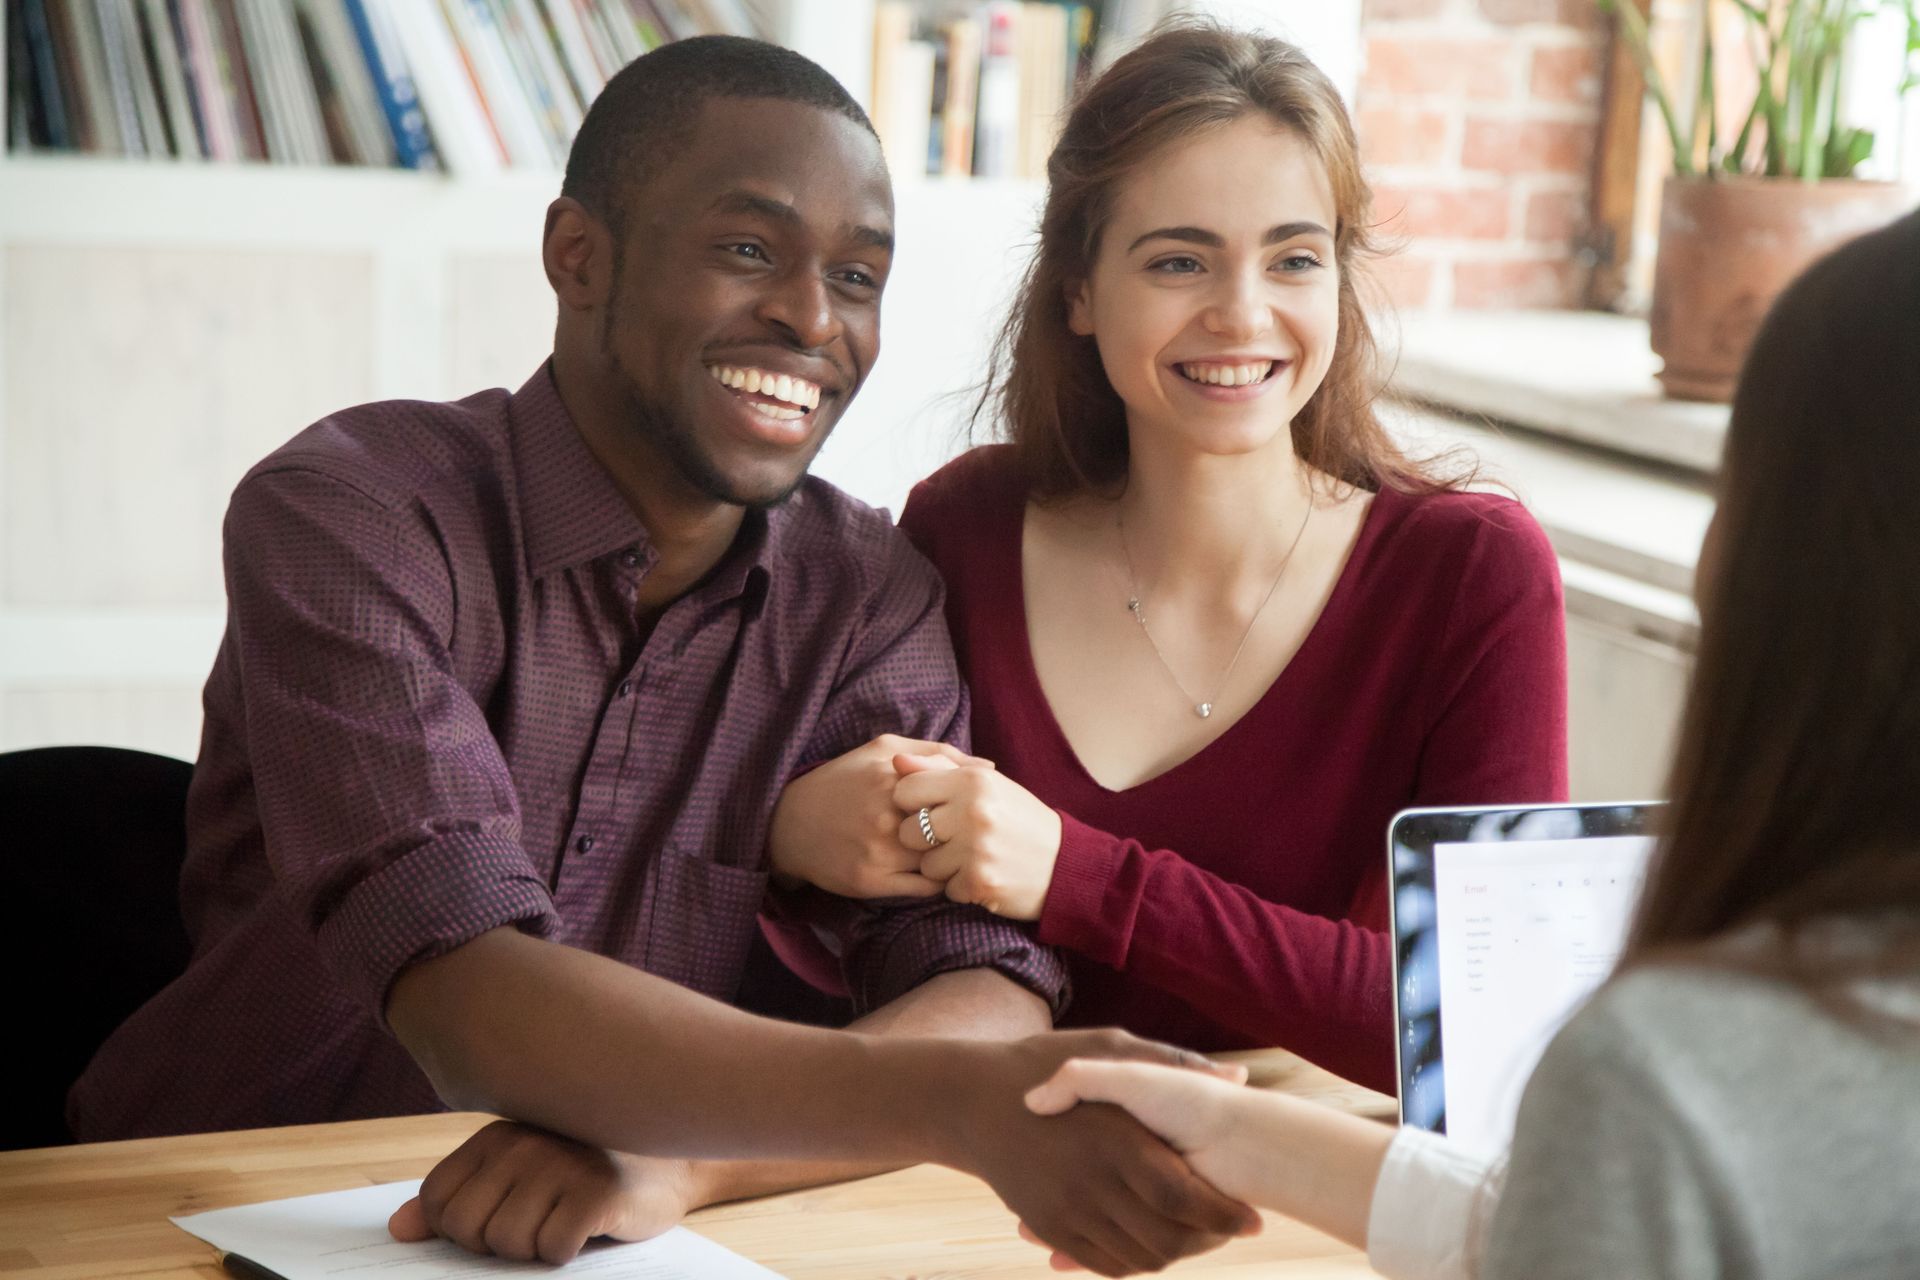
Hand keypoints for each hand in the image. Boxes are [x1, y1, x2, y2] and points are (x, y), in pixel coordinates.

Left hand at [388, 1120, 705, 1263]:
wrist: (671, 1166)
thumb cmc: (584, 1174)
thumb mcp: (517, 1179)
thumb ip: (458, 1198)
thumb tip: (398, 1229)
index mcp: (497, 1136)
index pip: (437, 1202)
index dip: (459, 1230)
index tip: (498, 1220)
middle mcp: (524, 1143)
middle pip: (468, 1229)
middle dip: (495, 1245)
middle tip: (536, 1224)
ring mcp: (560, 1164)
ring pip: (507, 1244)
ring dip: (534, 1249)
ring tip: (563, 1221)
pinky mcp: (595, 1191)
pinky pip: (551, 1250)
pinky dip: (566, 1253)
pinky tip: (587, 1228)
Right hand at [769, 734, 990, 898]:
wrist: (790, 823)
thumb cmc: (843, 780)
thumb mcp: (883, 749)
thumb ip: (936, 752)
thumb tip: (988, 767)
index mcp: (894, 776)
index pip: (959, 791)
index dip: (973, 803)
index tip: (978, 808)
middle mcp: (887, 815)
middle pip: (954, 829)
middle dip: (970, 834)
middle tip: (978, 836)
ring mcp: (880, 851)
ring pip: (943, 861)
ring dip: (956, 860)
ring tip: (960, 854)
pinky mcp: (872, 882)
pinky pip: (926, 888)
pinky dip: (940, 881)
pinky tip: (939, 871)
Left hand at [892, 758, 1062, 919]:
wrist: (1064, 863)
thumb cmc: (1019, 819)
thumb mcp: (987, 784)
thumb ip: (939, 768)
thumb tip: (897, 760)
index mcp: (973, 780)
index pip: (906, 789)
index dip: (912, 804)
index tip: (931, 811)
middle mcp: (973, 811)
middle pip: (908, 831)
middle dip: (922, 840)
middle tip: (950, 839)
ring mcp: (976, 849)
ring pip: (925, 865)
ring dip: (943, 867)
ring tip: (970, 858)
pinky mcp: (979, 882)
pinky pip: (945, 889)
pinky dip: (960, 886)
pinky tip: (982, 875)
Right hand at [939, 1030, 1261, 1276]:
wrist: (971, 1100)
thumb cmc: (1044, 1063)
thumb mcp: (1108, 1048)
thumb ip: (1172, 1061)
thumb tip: (1238, 1074)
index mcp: (1114, 1137)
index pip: (1184, 1197)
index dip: (1224, 1214)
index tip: (1251, 1216)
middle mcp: (1090, 1181)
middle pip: (1165, 1239)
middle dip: (1208, 1244)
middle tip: (1229, 1233)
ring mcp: (1065, 1209)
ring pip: (1137, 1258)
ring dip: (1174, 1256)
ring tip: (1198, 1239)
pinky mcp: (1049, 1225)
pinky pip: (1102, 1263)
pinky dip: (1134, 1263)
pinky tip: (1152, 1242)